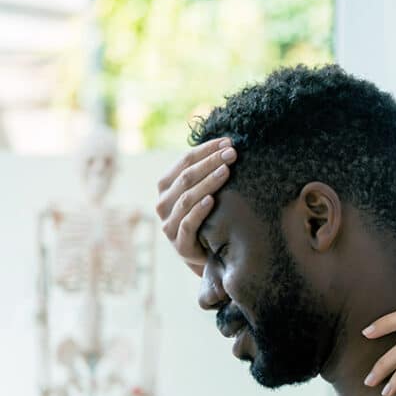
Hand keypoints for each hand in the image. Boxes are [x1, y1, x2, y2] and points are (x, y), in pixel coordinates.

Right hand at [155, 137, 236, 275]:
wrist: (206, 253)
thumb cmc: (207, 216)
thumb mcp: (203, 192)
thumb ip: (207, 172)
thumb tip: (229, 144)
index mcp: (166, 186)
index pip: (185, 161)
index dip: (206, 149)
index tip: (228, 142)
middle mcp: (163, 203)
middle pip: (186, 177)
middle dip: (211, 162)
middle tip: (232, 154)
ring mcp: (169, 223)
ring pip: (187, 198)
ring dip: (208, 182)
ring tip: (226, 171)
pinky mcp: (179, 242)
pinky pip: (187, 223)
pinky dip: (199, 210)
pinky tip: (212, 200)